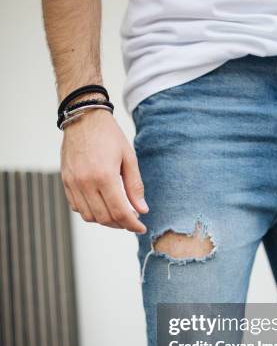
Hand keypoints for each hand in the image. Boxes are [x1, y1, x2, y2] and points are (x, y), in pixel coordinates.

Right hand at [61, 109, 147, 232]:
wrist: (83, 117)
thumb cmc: (109, 135)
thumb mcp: (129, 158)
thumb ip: (135, 186)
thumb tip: (142, 210)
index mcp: (104, 176)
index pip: (119, 212)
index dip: (132, 224)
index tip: (141, 228)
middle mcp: (86, 182)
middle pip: (104, 217)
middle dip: (120, 224)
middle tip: (131, 220)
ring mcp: (73, 183)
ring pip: (89, 216)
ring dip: (105, 220)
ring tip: (117, 214)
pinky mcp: (66, 181)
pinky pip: (77, 207)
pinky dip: (90, 212)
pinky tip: (101, 205)